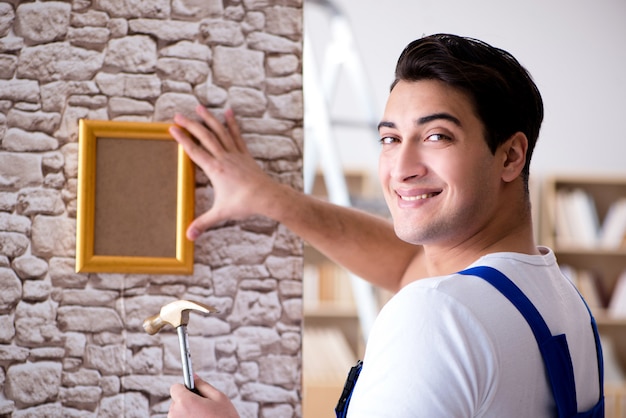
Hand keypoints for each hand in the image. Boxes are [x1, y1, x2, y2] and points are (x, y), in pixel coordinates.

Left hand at [168, 376, 238, 417]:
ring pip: (177, 413)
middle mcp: (175, 414)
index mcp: (185, 402)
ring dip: (186, 413)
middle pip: (176, 401)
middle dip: (187, 402)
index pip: (175, 387)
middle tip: (203, 408)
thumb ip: (203, 385)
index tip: (192, 391)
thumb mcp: (219, 398)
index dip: (185, 388)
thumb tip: (194, 377)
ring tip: (202, 417)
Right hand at [169, 106, 278, 239]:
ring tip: (199, 107)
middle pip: (205, 137)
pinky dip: (232, 124)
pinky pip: (236, 136)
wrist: (268, 197)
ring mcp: (236, 154)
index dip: (182, 140)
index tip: (172, 129)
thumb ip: (203, 223)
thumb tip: (188, 236)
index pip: (194, 151)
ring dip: (209, 119)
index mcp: (215, 170)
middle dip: (190, 125)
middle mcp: (224, 158)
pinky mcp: (245, 154)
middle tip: (178, 115)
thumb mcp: (221, 214)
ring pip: (220, 132)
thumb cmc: (244, 204)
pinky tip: (229, 112)